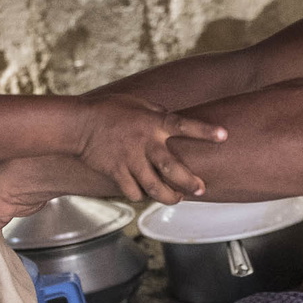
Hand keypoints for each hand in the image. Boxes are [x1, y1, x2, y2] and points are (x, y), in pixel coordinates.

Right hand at [79, 96, 225, 203]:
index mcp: (153, 122)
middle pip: (173, 168)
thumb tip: (176, 123)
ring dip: (169, 196)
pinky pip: (133, 191)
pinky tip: (144, 193)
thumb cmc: (109, 110)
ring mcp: (130, 159)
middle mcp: (145, 142)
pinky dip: (140, 195)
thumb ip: (159, 115)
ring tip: (176, 198)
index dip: (204, 131)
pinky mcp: (116, 172)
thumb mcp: (138, 104)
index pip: (183, 125)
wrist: (78, 124)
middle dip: (189, 182)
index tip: (224, 136)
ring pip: (155, 187)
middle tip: (200, 188)